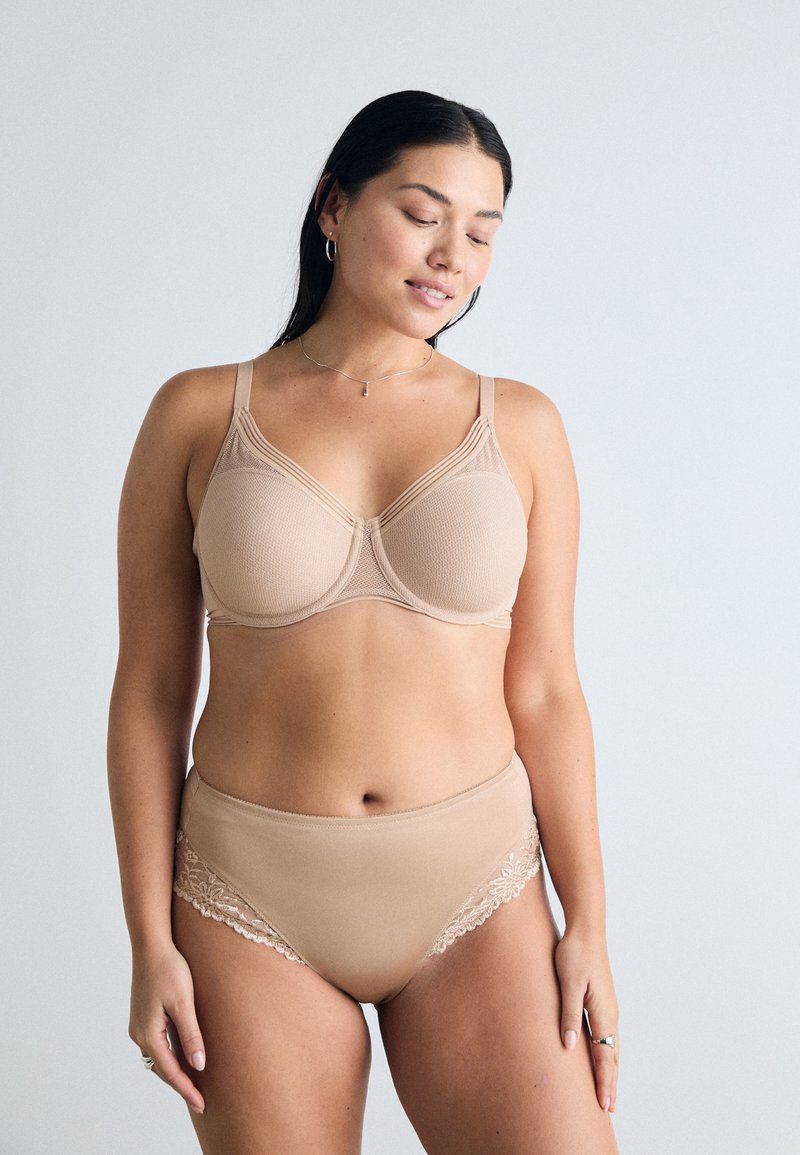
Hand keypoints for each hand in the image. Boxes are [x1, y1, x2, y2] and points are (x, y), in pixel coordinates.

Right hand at [128, 942, 205, 1114]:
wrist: (151, 945)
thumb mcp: (184, 1002)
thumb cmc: (169, 969)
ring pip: (158, 1058)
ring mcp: (139, 1026)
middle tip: (200, 1100)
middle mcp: (139, 1034)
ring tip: (194, 1083)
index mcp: (149, 1033)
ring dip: (174, 1071)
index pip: (170, 1071)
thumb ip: (191, 1035)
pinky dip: (169, 1056)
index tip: (202, 1105)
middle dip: (180, 1085)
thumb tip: (198, 1066)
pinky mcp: (143, 1017)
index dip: (187, 1089)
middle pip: (162, 1069)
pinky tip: (182, 1057)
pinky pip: (156, 1046)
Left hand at [554, 928, 618, 1112]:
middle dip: (611, 1083)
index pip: (604, 1056)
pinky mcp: (601, 1001)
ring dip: (610, 1070)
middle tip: (609, 1109)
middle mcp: (610, 1014)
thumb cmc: (574, 954)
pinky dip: (606, 1054)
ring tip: (608, 1091)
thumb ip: (568, 1014)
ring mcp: (608, 1008)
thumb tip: (569, 1046)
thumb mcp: (568, 983)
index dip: (604, 1082)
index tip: (604, 1105)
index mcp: (603, 1013)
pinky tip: (601, 1057)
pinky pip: (606, 1036)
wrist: (586, 930)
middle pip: (612, 1056)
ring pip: (612, 1047)